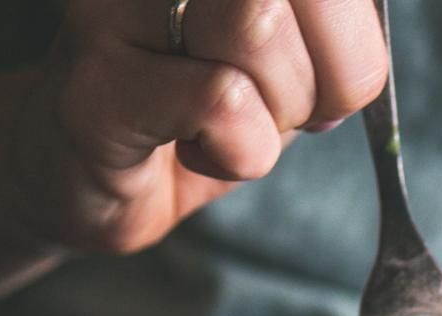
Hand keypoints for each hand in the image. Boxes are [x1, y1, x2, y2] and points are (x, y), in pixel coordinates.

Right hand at [0, 0, 387, 254]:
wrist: (74, 173)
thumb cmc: (191, 107)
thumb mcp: (286, 62)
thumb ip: (332, 30)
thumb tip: (367, 32)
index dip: (351, 45)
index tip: (317, 79)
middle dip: (315, 80)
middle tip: (267, 108)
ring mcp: (115, 11)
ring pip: (261, 32)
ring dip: (271, 118)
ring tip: (222, 126)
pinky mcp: (95, 83)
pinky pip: (220, 101)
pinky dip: (237, 151)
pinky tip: (194, 151)